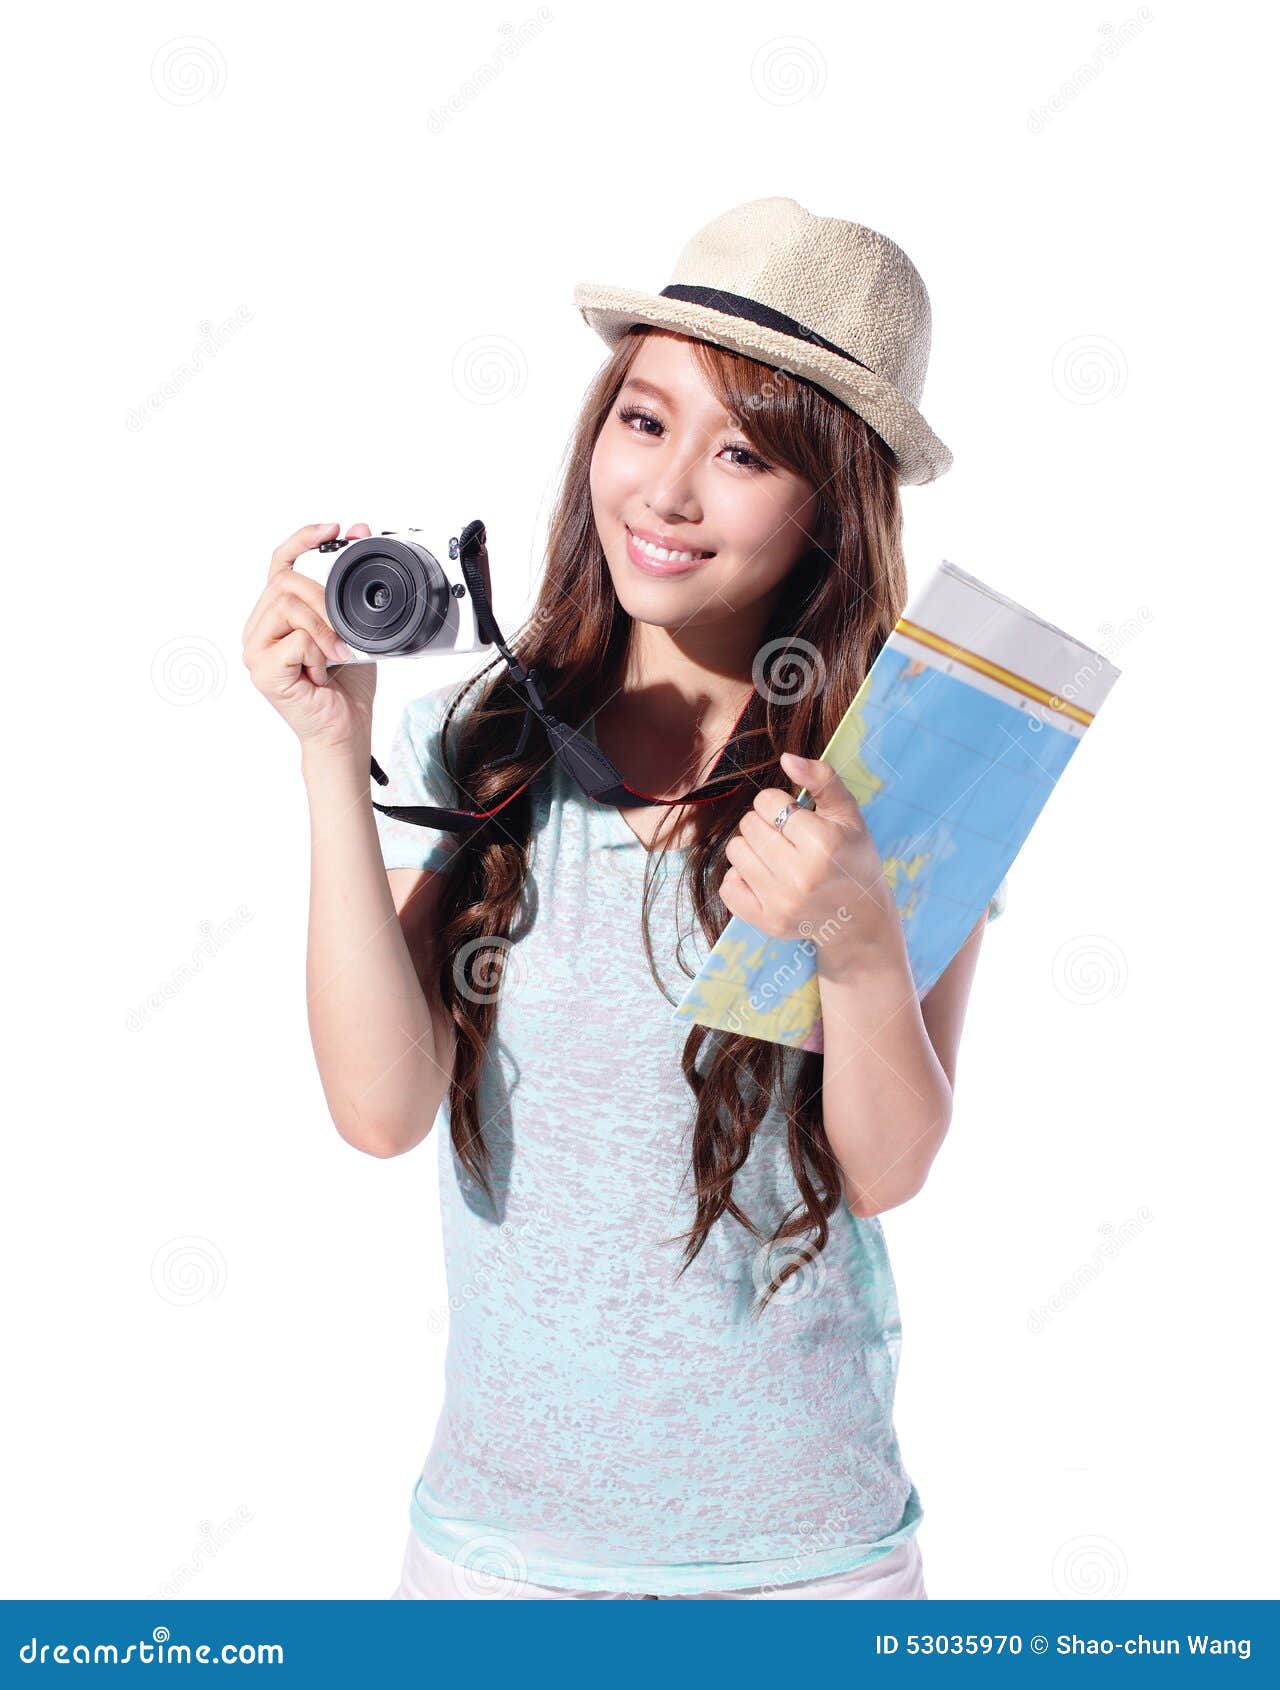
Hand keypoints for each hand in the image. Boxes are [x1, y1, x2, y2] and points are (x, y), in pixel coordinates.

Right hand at [242, 521, 377, 751]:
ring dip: (325, 630)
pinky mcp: (262, 670)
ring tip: (338, 655)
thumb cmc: (345, 686)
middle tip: (345, 629)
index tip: (335, 529)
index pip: (280, 564)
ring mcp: (255, 649)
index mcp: (275, 615)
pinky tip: (322, 675)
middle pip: (285, 582)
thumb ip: (348, 594)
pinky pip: (296, 641)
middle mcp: (259, 628)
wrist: (345, 730)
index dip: (303, 540)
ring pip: (290, 607)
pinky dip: (319, 655)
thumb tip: (360, 540)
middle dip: (324, 598)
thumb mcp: (351, 630)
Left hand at [719, 751, 904, 974]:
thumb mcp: (849, 814)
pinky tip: (765, 878)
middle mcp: (800, 876)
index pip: (768, 801)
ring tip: (777, 856)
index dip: (780, 804)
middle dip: (765, 824)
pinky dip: (741, 878)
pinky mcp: (767, 922)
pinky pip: (727, 887)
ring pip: (735, 851)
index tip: (798, 818)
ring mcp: (781, 902)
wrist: (860, 918)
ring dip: (752, 848)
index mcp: (823, 843)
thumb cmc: (854, 858)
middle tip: (788, 838)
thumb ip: (822, 780)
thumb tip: (785, 758)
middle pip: (748, 824)